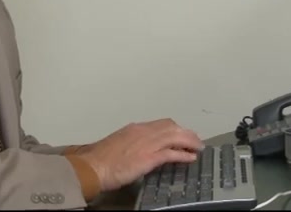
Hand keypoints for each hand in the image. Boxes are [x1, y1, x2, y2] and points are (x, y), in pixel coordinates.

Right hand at [76, 119, 203, 191]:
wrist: (93, 166)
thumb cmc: (100, 159)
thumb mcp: (117, 145)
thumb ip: (131, 145)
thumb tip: (138, 151)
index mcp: (135, 129)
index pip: (160, 124)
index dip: (174, 129)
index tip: (181, 134)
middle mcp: (143, 132)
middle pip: (171, 127)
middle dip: (185, 132)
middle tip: (195, 139)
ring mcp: (147, 144)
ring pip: (175, 137)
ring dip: (189, 141)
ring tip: (198, 147)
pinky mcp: (149, 157)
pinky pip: (172, 153)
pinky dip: (183, 154)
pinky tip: (191, 158)